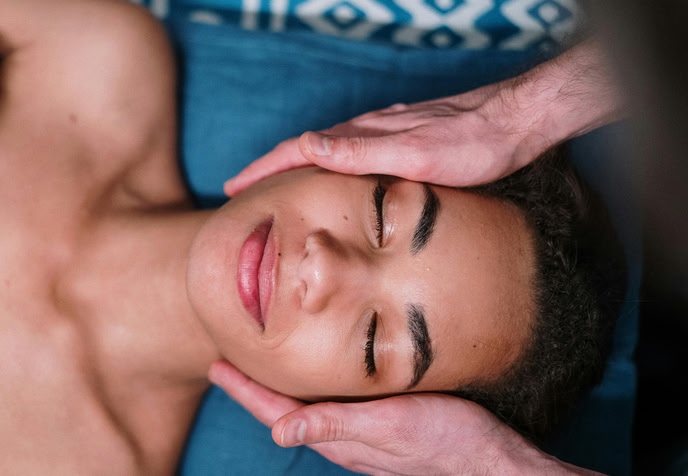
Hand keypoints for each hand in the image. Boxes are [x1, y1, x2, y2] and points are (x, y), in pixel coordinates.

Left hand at [208, 361, 602, 475]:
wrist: (493, 461)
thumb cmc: (447, 441)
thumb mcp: (390, 426)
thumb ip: (336, 424)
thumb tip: (279, 432)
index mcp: (338, 435)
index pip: (276, 411)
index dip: (244, 389)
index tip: (216, 367)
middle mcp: (344, 436)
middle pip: (285, 409)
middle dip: (254, 387)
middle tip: (227, 361)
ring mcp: (363, 434)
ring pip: (308, 407)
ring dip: (280, 387)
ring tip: (260, 366)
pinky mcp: (383, 426)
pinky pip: (333, 406)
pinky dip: (314, 387)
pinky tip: (320, 376)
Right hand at [224, 88, 535, 196]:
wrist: (515, 122)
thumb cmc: (470, 144)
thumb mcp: (413, 154)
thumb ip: (359, 151)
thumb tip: (303, 146)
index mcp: (361, 137)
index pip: (296, 151)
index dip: (261, 170)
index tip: (232, 188)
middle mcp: (367, 132)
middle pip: (303, 150)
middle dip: (268, 170)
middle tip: (240, 192)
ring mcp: (382, 135)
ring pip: (324, 152)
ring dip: (293, 168)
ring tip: (274, 188)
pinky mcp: (399, 141)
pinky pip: (348, 155)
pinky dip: (325, 167)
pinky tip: (332, 178)